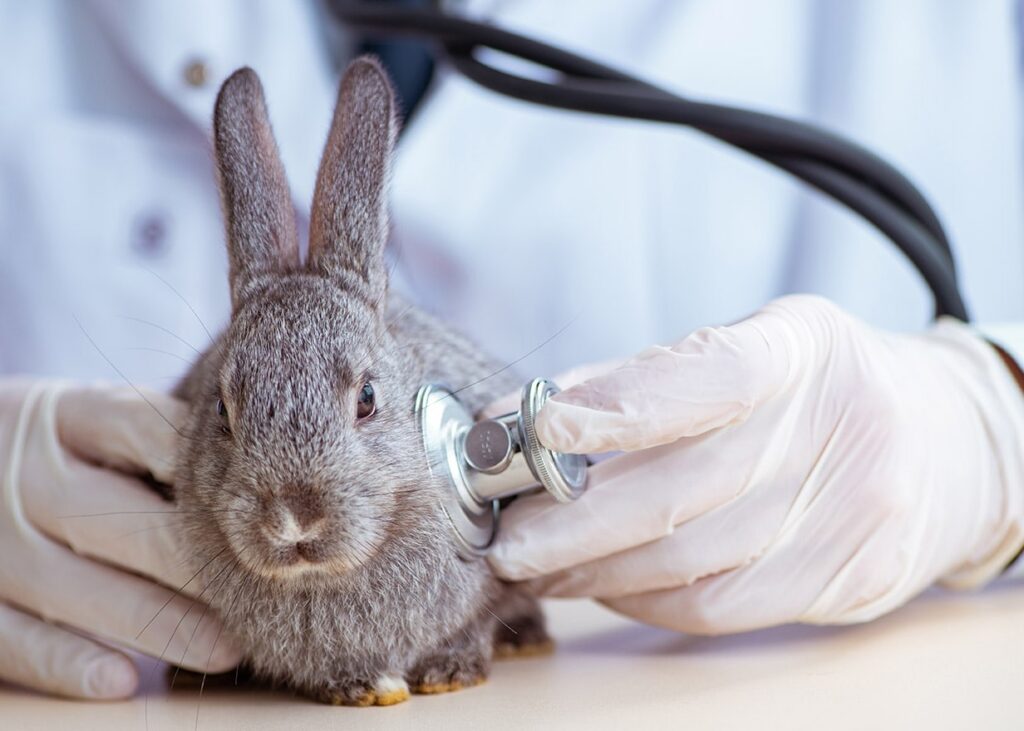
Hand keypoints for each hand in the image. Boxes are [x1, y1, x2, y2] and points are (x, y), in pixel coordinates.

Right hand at [0, 380, 239, 698]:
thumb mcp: (97, 421)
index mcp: (65, 418)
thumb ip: (160, 438)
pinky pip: (18, 640)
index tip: (260, 503)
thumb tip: (258, 476)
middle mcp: (26, 477)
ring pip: (77, 589)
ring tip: (226, 648)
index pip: (139, 429)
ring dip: (156, 624)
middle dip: (192, 561)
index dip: (200, 466)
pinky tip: (124, 679)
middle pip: (115, 518)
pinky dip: (69, 663)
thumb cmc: (64, 448)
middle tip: (260, 591)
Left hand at [487, 296, 1023, 632]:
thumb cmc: (820, 387)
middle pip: (679, 492)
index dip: (618, 403)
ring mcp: (849, 512)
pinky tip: (606, 583)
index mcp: (801, 349)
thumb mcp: (756, 346)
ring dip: (594, 569)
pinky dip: (644, 598)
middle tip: (507, 536)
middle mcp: (835, 428)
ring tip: (539, 563)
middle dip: (572, 521)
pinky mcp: (846, 579)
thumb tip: (537, 416)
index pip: (708, 377)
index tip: (538, 425)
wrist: (946, 441)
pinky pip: (718, 606)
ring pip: (688, 562)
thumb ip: (653, 377)